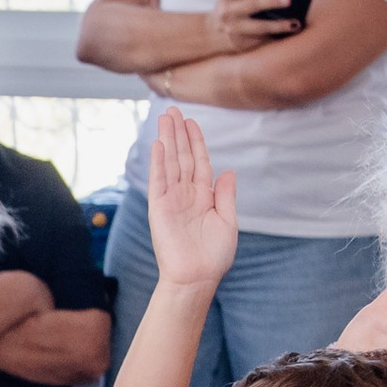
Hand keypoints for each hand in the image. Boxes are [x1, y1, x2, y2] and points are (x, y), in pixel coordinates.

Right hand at [145, 108, 238, 291]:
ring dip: (167, 140)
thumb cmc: (213, 255)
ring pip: (170, 163)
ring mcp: (171, 199)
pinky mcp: (160, 208)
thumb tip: (229, 171)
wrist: (197, 277)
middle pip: (182, 156)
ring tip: (165, 118)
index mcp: (204, 196)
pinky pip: (158, 180)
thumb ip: (226, 195)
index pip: (199, 162)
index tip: (191, 122)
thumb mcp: (228, 221)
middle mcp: (186, 194)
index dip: (196, 141)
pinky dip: (158, 162)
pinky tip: (158, 144)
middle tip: (173, 109)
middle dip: (178, 132)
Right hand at [208, 0, 299, 49]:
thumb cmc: (227, 3)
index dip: (271, 1)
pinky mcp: (244, 49)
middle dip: (278, 25)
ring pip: (263, 39)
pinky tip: (287, 34)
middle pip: (259, 27)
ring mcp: (239, 40)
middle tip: (296, 22)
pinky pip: (263, 44)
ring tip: (296, 27)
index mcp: (229, 8)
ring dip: (280, 34)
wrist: (212, 31)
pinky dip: (276, 39)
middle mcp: (233, 26)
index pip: (252, 3)